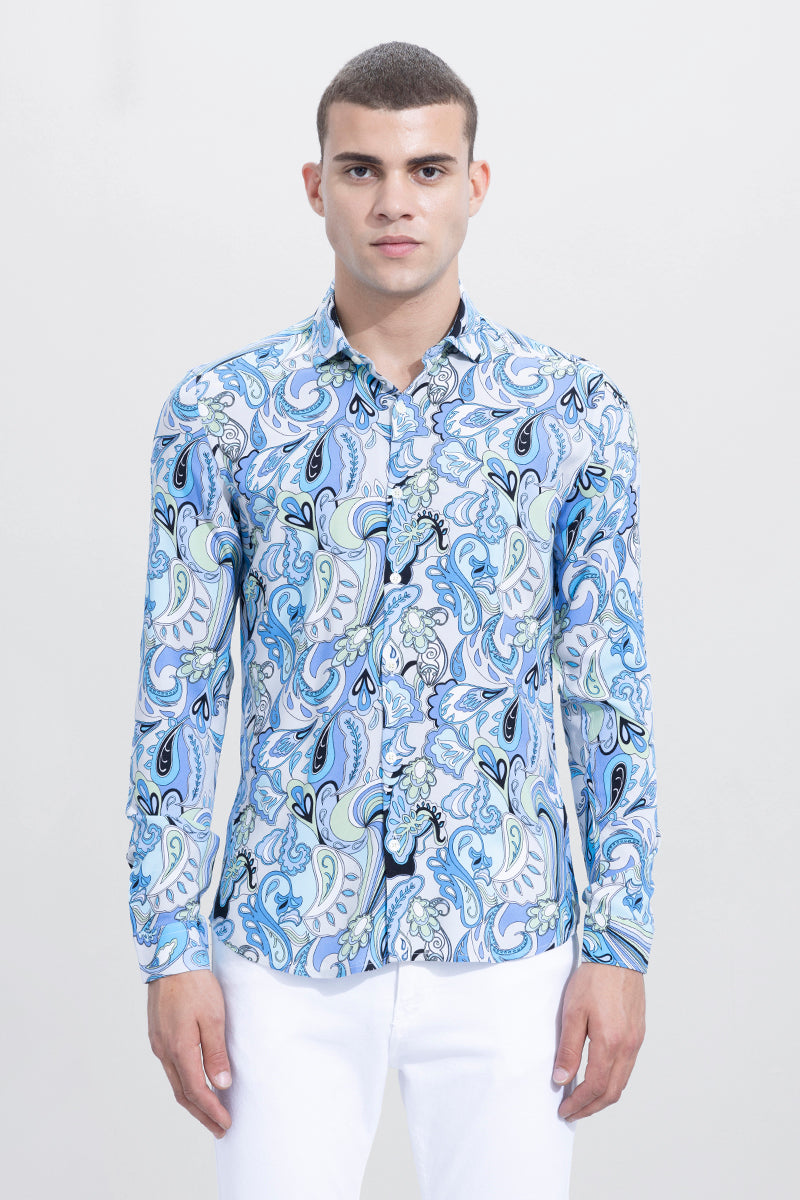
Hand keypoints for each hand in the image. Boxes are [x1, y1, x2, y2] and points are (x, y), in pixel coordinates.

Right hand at [146, 968, 232, 1137]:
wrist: (171, 960)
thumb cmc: (195, 984)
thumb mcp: (213, 1017)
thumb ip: (215, 1053)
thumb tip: (220, 1085)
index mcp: (179, 1049)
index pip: (196, 1091)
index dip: (211, 1111)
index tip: (225, 1123)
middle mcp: (165, 1051)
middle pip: (182, 1094)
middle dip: (202, 1114)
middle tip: (219, 1128)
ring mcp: (159, 1044)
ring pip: (175, 1082)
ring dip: (192, 1100)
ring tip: (210, 1112)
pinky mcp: (158, 1036)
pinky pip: (171, 1068)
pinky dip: (184, 1083)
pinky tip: (194, 1083)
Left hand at [552, 961, 645, 1121]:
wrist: (618, 955)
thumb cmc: (594, 980)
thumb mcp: (572, 1013)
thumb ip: (568, 1049)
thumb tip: (562, 1079)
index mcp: (610, 1043)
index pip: (594, 1087)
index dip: (578, 1103)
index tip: (565, 1109)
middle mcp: (628, 1046)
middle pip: (612, 1092)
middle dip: (591, 1107)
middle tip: (573, 1112)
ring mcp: (636, 1041)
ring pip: (622, 1082)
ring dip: (603, 1096)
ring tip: (583, 1100)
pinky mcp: (638, 1034)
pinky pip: (627, 1068)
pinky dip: (613, 1081)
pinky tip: (599, 1077)